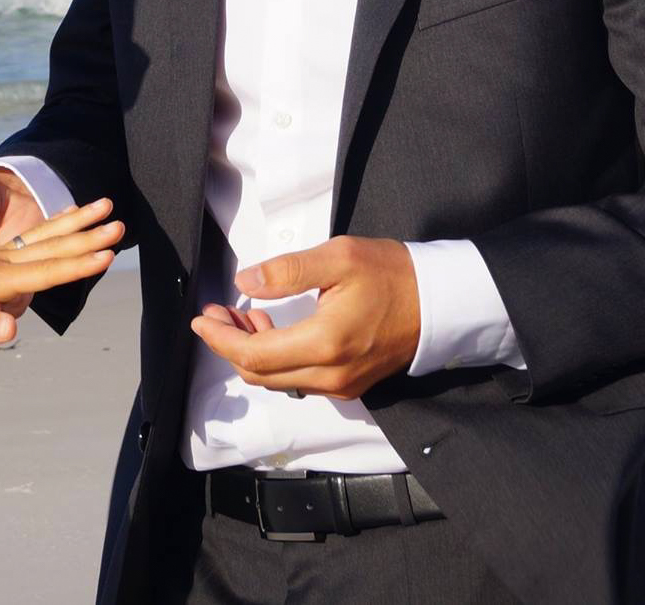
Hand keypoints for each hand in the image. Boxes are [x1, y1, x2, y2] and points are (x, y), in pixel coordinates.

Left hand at [188, 236, 419, 401]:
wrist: (441, 303)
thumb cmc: (393, 275)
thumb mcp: (339, 258)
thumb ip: (287, 271)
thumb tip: (245, 283)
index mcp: (325, 344)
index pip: (253, 355)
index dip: (220, 339)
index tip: (203, 317)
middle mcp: (330, 375)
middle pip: (259, 374)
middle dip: (229, 345)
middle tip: (218, 314)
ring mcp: (341, 385)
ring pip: (277, 380)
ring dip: (252, 353)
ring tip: (242, 316)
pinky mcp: (350, 385)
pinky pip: (298, 380)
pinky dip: (276, 359)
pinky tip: (273, 328)